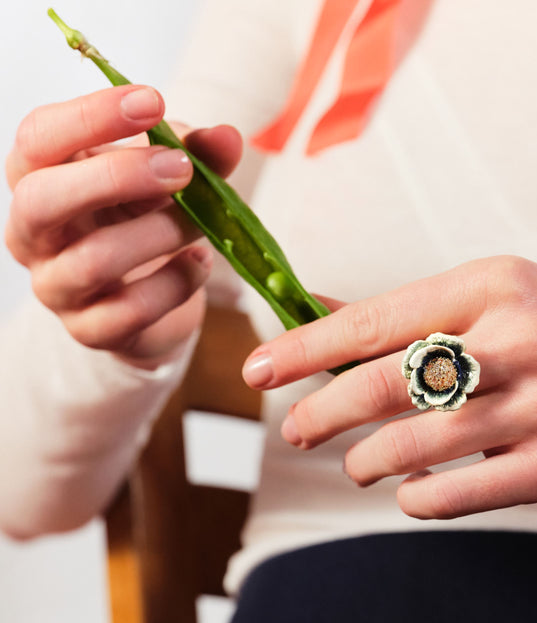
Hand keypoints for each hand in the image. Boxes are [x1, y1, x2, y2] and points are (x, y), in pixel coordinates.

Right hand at [5, 86, 242, 366]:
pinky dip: (176, 284)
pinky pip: (131, 310)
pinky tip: (199, 263)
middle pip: (42, 198)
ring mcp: (56, 287)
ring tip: (202, 223)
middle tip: (181, 169)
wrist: (151, 299)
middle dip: (117, 177)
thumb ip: (194, 152)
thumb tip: (227, 138)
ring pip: (93, 260)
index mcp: (37, 176)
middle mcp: (32, 232)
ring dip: (160, 234)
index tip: (151, 100)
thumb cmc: (144, 218)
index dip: (91, 116)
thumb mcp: (167, 175)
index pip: (37, 137)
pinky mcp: (90, 331)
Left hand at [243, 256, 536, 518]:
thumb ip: (419, 313)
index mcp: (495, 285)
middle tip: (292, 432)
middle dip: (321, 414)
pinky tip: (411, 493)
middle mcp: (515, 339)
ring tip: (356, 467)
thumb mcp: (511, 299)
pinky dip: (419, 498)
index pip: (376, 319)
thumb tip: (320, 313)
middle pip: (383, 384)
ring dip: (367, 462)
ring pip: (414, 445)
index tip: (259, 369)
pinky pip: (457, 494)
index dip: (306, 348)